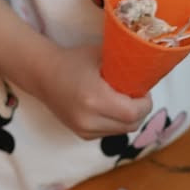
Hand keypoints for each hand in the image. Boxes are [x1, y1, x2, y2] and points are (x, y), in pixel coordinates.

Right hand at [36, 43, 151, 139]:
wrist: (42, 74)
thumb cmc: (73, 60)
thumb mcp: (101, 55)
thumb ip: (124, 63)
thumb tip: (148, 67)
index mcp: (94, 98)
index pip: (133, 112)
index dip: (145, 103)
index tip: (144, 91)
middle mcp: (88, 119)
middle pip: (131, 125)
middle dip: (141, 111)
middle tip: (139, 96)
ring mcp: (84, 130)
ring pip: (122, 131)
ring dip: (130, 118)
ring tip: (125, 101)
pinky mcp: (82, 135)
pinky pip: (110, 132)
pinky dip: (117, 123)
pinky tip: (112, 108)